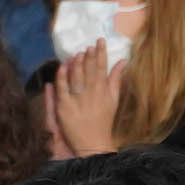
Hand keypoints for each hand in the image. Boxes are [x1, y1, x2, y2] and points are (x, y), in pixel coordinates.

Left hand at [51, 42, 123, 156]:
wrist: (93, 143)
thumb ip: (116, 80)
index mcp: (104, 91)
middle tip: (89, 45)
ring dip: (77, 63)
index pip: (102, 68)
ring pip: (77, 77)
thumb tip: (123, 61)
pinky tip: (62, 66)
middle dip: (89, 56)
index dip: (101, 53)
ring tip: (77, 53)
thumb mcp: (114, 100)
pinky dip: (62, 77)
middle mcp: (92, 94)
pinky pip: (62, 89)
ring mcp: (78, 100)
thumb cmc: (104, 121)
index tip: (100, 42)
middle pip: (89, 70)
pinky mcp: (65, 108)